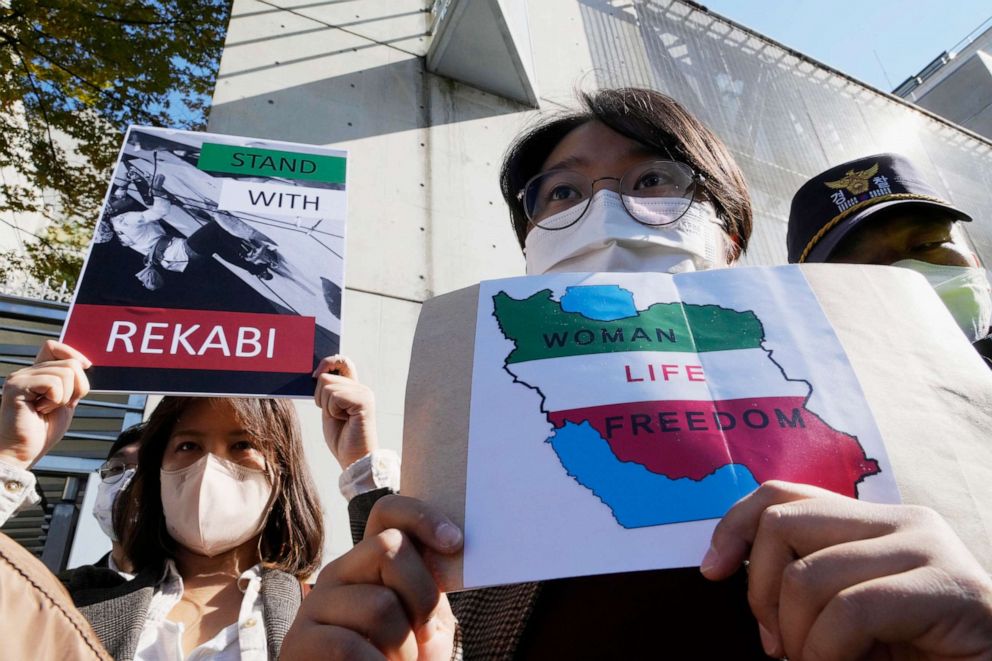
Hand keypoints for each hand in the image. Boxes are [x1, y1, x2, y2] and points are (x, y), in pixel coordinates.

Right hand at [0, 341, 90, 469]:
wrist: (23, 452)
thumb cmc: (42, 431)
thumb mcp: (66, 402)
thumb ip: (72, 383)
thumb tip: (84, 364)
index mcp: (36, 374)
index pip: (53, 346)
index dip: (73, 353)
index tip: (86, 367)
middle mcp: (26, 372)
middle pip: (70, 363)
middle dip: (77, 388)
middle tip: (58, 405)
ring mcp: (19, 377)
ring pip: (66, 372)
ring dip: (65, 397)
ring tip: (45, 409)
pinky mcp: (16, 386)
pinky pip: (54, 383)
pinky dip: (56, 400)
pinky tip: (39, 410)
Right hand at [281, 495, 461, 659]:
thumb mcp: (426, 623)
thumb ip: (431, 589)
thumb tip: (449, 547)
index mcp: (370, 562)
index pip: (388, 513)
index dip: (422, 516)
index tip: (454, 542)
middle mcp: (340, 572)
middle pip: (390, 549)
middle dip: (422, 598)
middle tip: (422, 637)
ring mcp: (315, 604)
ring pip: (379, 604)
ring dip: (404, 648)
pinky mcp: (299, 641)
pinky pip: (349, 646)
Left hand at [313, 355, 377, 469]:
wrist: (354, 459)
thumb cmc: (341, 438)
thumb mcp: (329, 409)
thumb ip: (327, 391)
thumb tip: (317, 373)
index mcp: (354, 388)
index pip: (342, 361)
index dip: (327, 362)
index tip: (315, 376)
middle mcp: (361, 387)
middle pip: (326, 376)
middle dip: (320, 397)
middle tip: (334, 414)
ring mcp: (364, 393)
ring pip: (327, 386)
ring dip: (326, 406)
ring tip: (340, 419)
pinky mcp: (363, 401)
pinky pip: (334, 396)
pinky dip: (332, 410)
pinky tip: (344, 420)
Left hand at [702, 481, 991, 659]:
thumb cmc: (917, 658)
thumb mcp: (847, 615)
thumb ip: (807, 584)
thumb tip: (723, 567)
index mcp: (874, 524)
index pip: (782, 494)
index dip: (734, 526)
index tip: (711, 571)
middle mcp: (903, 522)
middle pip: (783, 521)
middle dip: (761, 592)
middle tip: (779, 648)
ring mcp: (929, 548)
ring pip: (808, 575)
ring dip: (799, 641)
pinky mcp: (951, 587)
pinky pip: (850, 610)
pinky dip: (828, 652)